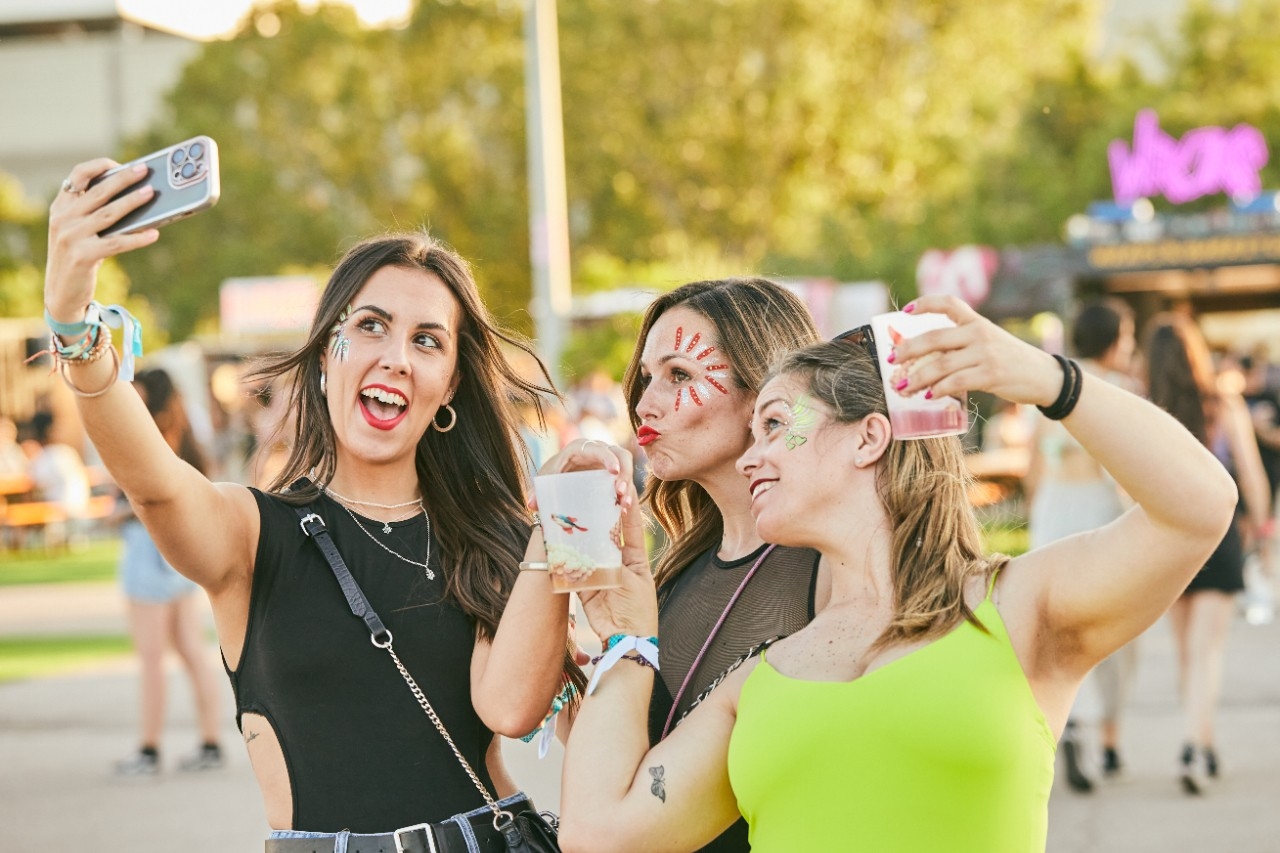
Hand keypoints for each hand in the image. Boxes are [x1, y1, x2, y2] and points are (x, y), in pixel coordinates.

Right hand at [45, 159, 159, 322]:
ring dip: (133, 202)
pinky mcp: (83, 256)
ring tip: (151, 193)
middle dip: (123, 179)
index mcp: (61, 207)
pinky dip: (137, 238)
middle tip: (144, 170)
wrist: (61, 292)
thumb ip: (95, 213)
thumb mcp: (78, 230)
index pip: (76, 176)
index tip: (119, 164)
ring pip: (109, 214)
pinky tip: (154, 234)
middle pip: (98, 192)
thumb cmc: (79, 255)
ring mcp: (71, 237)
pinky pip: (117, 243)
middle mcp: (63, 219)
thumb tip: (135, 197)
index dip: (98, 167)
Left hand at [535, 438, 634, 509]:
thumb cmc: (553, 476)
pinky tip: (625, 507)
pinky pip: (626, 477)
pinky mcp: (615, 472)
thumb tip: (531, 504)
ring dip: (628, 483)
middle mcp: (598, 449)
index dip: (607, 457)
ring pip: (626, 465)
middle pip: (619, 454)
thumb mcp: (546, 482)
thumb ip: (538, 492)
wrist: (561, 478)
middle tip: (620, 492)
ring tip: (624, 503)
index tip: (613, 471)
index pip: (597, 448)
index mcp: (580, 448)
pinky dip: (628, 491)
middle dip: (623, 472)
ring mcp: (609, 459)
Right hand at [577, 481, 656, 640]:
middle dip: (597, 515)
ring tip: (568, 512)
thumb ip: (615, 559)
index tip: (620, 486)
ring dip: (579, 534)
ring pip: (588, 547)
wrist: (626, 640)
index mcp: (636, 557)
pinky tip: (556, 540)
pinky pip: (574, 568)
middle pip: (606, 533)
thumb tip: (604, 540)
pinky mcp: (586, 586)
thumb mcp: (630, 580)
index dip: (626, 506)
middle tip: (587, 494)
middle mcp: (617, 561)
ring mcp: (601, 572)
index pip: (630, 525)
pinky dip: (566, 557)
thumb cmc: (637, 610)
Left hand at [889, 295, 1063, 408]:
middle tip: (891, 359)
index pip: (949, 303)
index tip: (905, 310)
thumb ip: (963, 344)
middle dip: (908, 350)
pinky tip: (928, 395)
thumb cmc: (1011, 361)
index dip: (925, 303)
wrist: (1045, 376)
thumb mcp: (990, 342)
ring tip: (902, 387)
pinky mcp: (990, 374)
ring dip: (917, 377)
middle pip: (934, 337)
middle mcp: (979, 333)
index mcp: (977, 322)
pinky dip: (939, 389)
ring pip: (941, 364)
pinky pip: (956, 382)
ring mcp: (985, 353)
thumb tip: (926, 359)